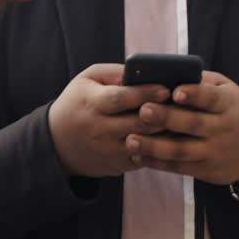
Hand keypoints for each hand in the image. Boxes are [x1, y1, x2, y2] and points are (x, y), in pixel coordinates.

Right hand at [47, 64, 169, 177]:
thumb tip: (145, 71)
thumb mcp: (87, 79)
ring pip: (144, 144)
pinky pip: (143, 158)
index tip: (165, 89)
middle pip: (137, 123)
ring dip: (165, 134)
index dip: (144, 93)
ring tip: (180, 121)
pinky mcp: (115, 167)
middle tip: (181, 106)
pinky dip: (158, 149)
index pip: (120, 98)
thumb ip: (115, 73)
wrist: (56, 141)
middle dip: (162, 114)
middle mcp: (97, 129)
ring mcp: (107, 151)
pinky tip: (169, 138)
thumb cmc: (78, 102)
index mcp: (91, 103)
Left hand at [124, 70, 238, 184]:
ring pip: (182, 150)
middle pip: (192, 124)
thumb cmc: (233, 111)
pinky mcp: (205, 170)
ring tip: (131, 139)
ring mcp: (214, 151)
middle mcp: (222, 129)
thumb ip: (201, 82)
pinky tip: (137, 155)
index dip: (194, 95)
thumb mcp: (227, 91)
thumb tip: (166, 72)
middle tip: (143, 110)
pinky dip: (156, 163)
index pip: (211, 98)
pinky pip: (178, 167)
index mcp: (228, 104)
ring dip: (154, 146)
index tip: (176, 91)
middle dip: (166, 118)